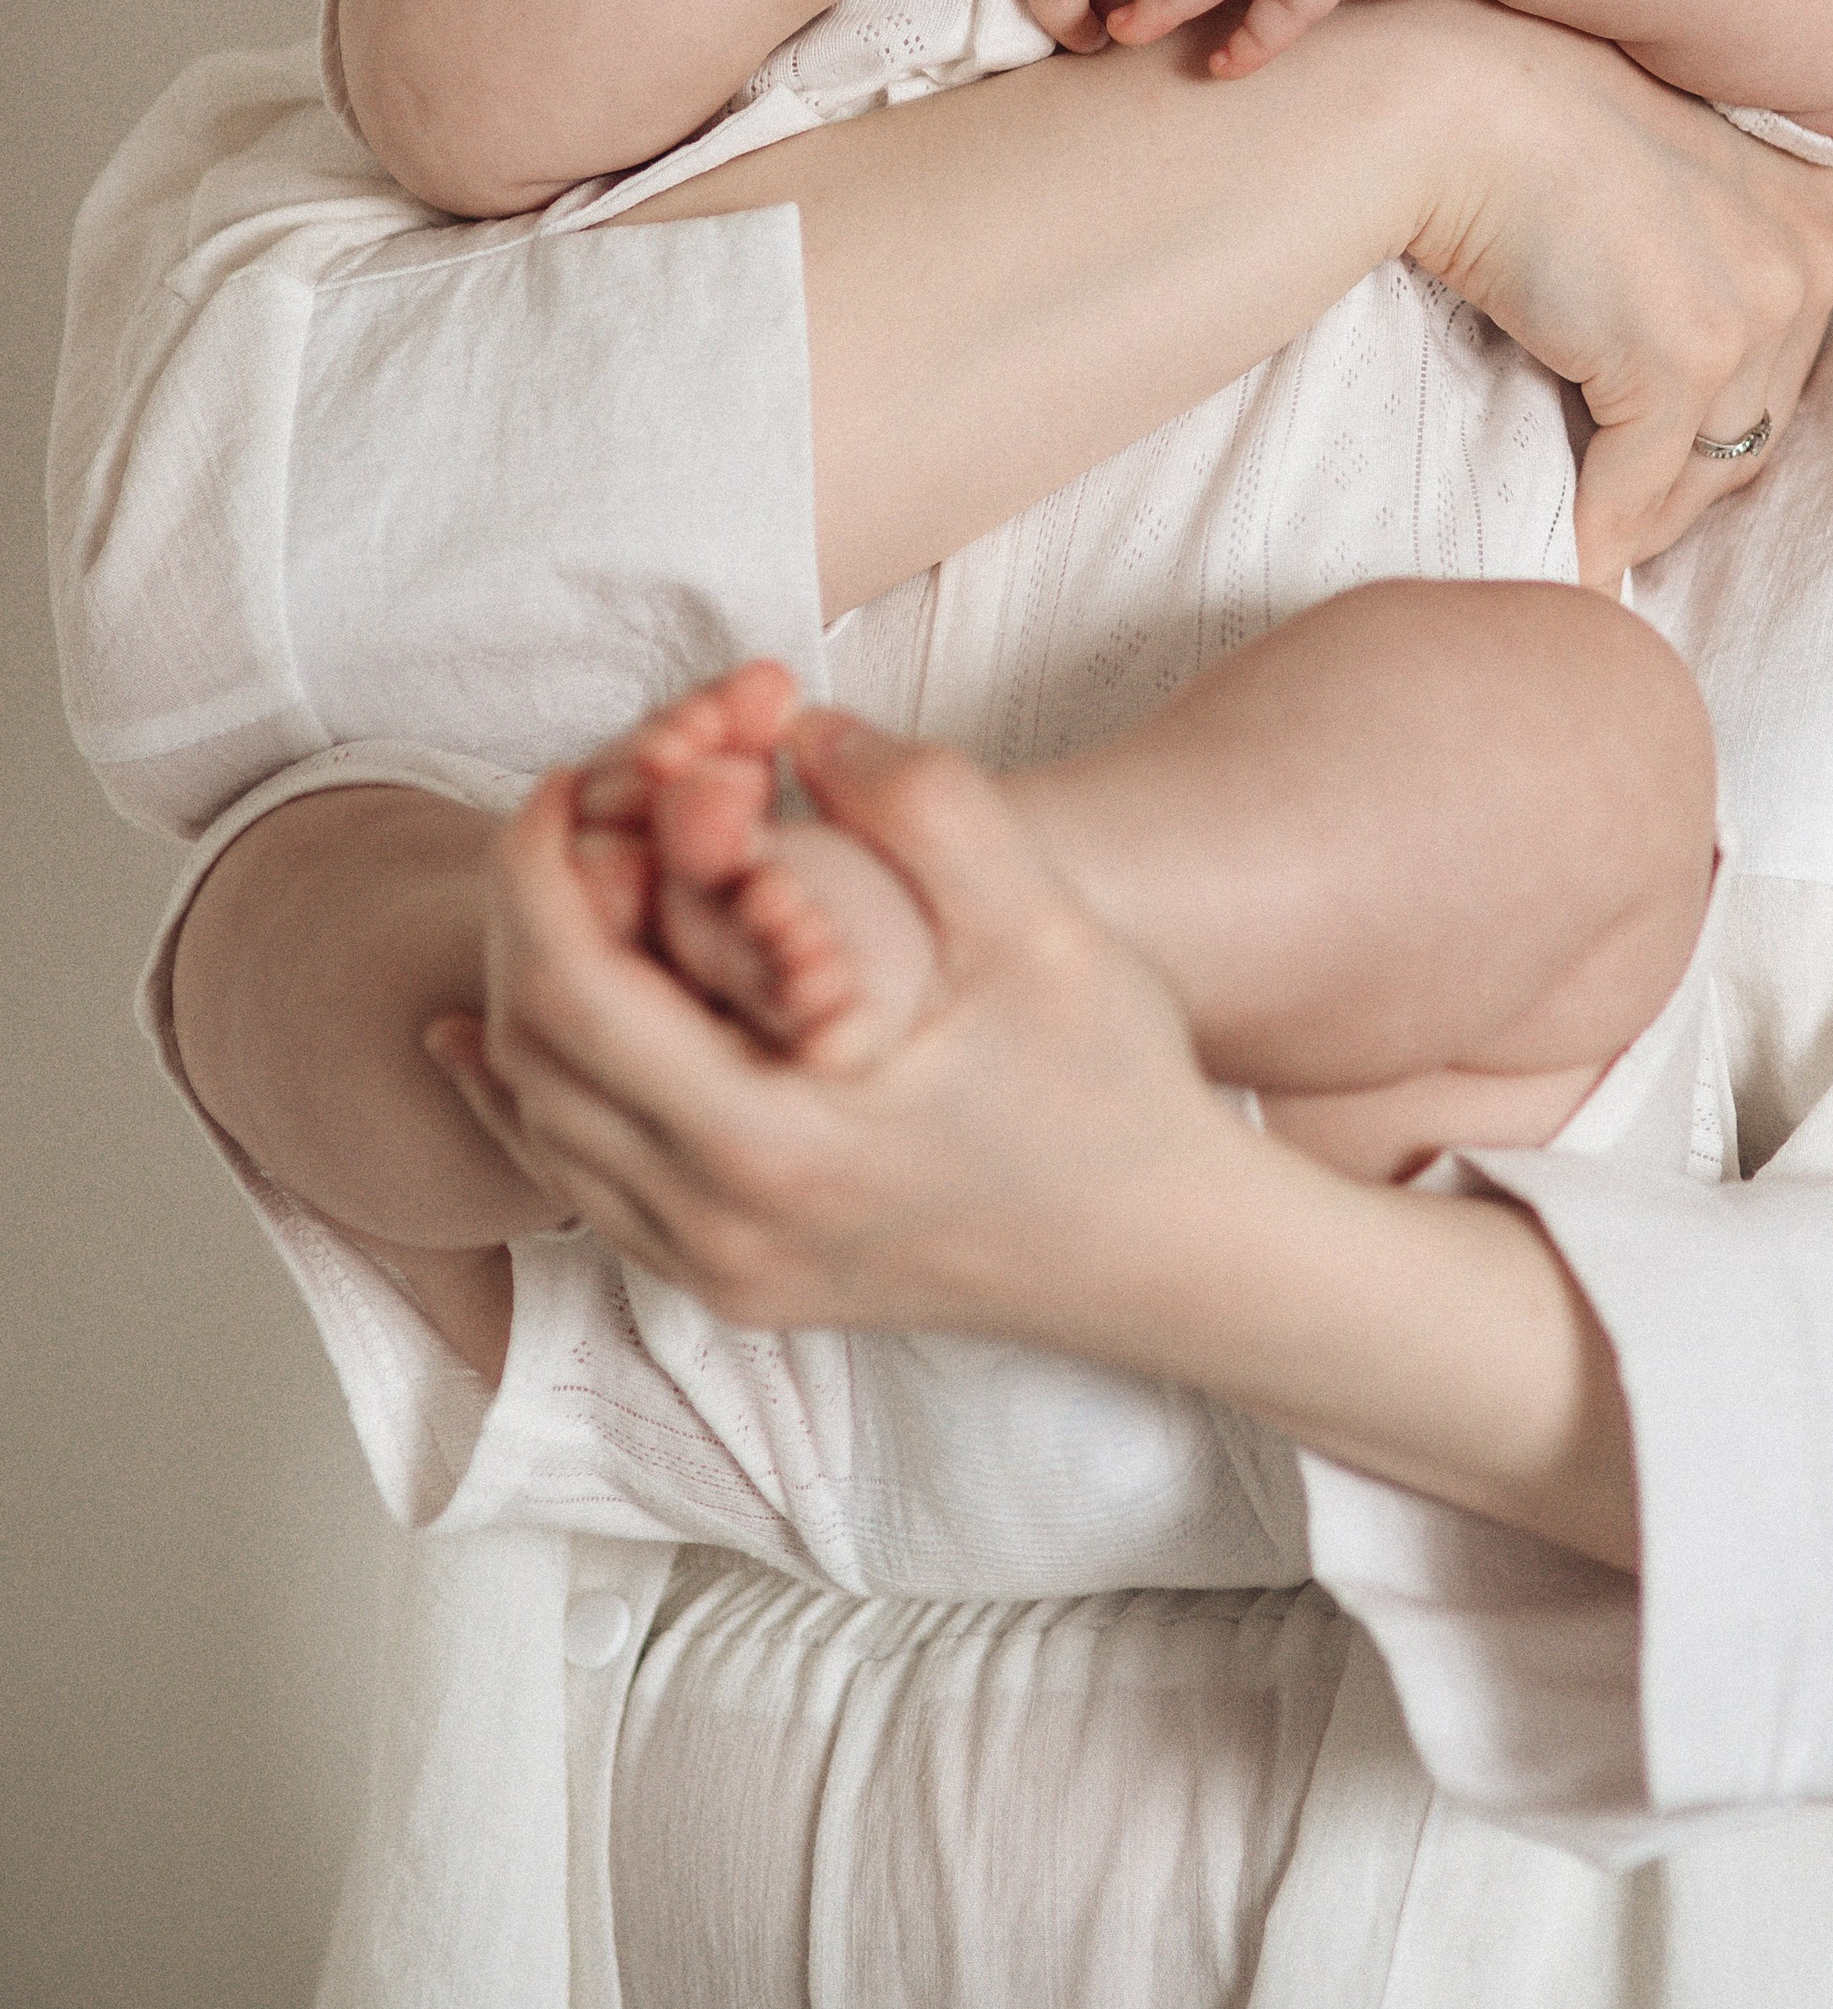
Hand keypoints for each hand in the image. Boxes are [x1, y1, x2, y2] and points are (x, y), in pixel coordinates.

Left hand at [428, 709, 1237, 1337]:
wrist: (1162, 1255)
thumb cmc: (1111, 1085)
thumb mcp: (1040, 922)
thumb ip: (928, 801)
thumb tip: (808, 727)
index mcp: (773, 1140)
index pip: (574, 996)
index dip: (541, 871)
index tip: (571, 781)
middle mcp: (719, 1223)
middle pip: (533, 1058)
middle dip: (527, 914)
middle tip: (571, 814)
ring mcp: (719, 1267)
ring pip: (541, 1128)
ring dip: (527, 996)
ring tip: (562, 887)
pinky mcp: (734, 1280)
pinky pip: (579, 1186)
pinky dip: (530, 1095)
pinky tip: (494, 1036)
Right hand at [1406, 6, 1832, 585]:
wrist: (1455, 107)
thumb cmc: (1533, 129)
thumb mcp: (1668, 172)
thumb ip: (1712, 250)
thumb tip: (1685, 384)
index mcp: (1821, 204)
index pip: (1791, 353)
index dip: (1725, 411)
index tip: (1669, 450)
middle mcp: (1810, 255)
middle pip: (1762, 419)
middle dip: (1691, 478)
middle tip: (1628, 517)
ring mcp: (1752, 309)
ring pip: (1709, 465)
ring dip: (1649, 517)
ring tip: (1598, 545)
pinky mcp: (1680, 359)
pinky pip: (1639, 484)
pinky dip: (1599, 530)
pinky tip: (1568, 555)